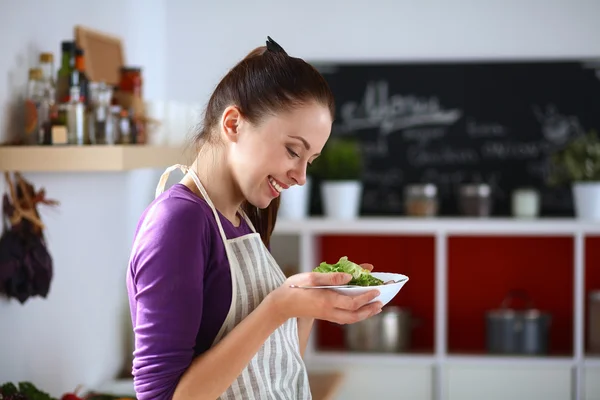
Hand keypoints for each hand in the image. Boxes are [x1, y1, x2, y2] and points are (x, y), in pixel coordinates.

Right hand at [267, 270, 382, 325]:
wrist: (281, 304)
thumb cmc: (294, 288)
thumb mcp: (311, 278)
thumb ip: (331, 277)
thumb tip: (350, 277)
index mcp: (327, 300)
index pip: (352, 302)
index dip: (366, 298)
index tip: (376, 291)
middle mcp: (329, 311)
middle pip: (355, 315)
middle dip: (370, 310)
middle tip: (381, 303)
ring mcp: (327, 315)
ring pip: (350, 319)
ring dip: (364, 314)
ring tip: (375, 308)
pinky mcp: (324, 315)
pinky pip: (344, 318)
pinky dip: (355, 314)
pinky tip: (359, 309)